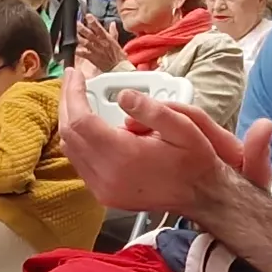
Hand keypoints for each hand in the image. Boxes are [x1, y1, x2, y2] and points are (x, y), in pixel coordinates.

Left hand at [52, 70, 264, 217]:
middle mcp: (108, 177)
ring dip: (71, 122)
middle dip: (68, 104)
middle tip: (73, 82)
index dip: (73, 94)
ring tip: (79, 99)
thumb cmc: (195, 161)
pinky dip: (80, 141)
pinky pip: (80, 163)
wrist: (203, 196)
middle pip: (69, 135)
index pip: (81, 121)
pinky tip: (90, 125)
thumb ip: (152, 110)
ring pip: (70, 150)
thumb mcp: (184, 127)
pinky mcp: (105, 195)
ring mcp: (103, 190)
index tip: (75, 75)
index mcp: (124, 157)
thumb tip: (124, 97)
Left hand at [72, 14, 125, 74]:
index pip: (99, 28)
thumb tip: (112, 23)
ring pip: (85, 42)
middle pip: (90, 34)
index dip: (93, 22)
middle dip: (83, 29)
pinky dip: (78, 51)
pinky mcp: (92, 58)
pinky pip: (83, 54)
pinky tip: (73, 48)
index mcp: (106, 38)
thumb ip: (113, 32)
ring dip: (78, 38)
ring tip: (73, 33)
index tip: (88, 16)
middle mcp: (100, 43)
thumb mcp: (116, 42)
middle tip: (77, 23)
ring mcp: (95, 50)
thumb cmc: (118, 55)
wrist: (118, 68)